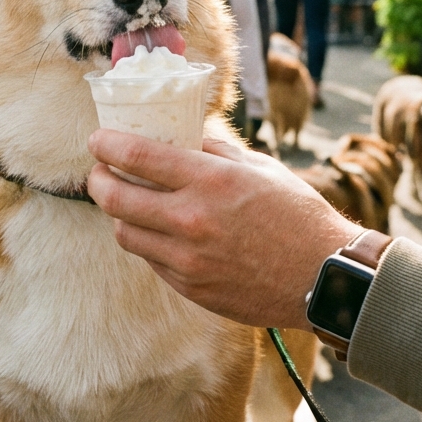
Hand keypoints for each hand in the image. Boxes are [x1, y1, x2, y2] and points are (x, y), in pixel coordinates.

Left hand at [86, 130, 357, 327]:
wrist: (324, 278)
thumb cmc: (296, 215)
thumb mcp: (258, 168)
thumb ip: (215, 150)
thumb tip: (183, 133)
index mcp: (210, 181)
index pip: (137, 156)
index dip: (106, 144)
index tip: (97, 138)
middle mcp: (191, 220)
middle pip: (115, 198)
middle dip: (98, 179)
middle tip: (100, 171)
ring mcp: (187, 260)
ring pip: (124, 233)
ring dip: (119, 214)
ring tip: (129, 202)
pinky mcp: (190, 287)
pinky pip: (150, 260)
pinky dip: (147, 241)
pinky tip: (159, 231)